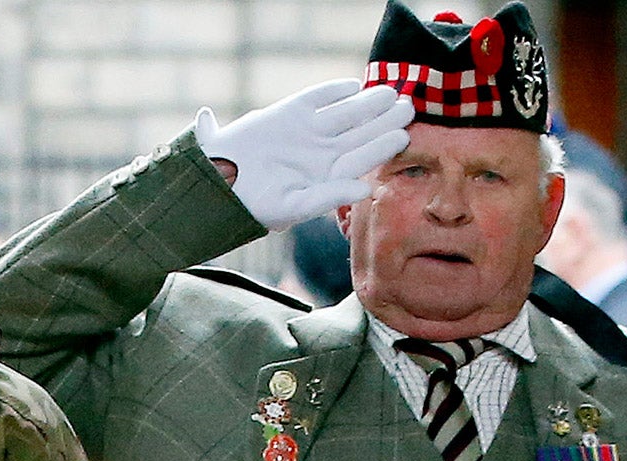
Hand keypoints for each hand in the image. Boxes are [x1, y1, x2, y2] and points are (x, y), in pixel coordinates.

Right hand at [192, 79, 411, 230]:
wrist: (219, 184)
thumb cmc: (254, 205)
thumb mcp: (293, 207)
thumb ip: (329, 197)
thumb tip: (365, 190)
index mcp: (326, 176)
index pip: (361, 157)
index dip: (382, 145)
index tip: (403, 134)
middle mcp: (321, 152)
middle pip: (360, 132)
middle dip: (383, 120)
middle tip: (407, 107)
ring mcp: (307, 131)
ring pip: (346, 113)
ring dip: (367, 103)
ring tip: (390, 94)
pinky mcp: (290, 113)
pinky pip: (318, 98)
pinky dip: (334, 91)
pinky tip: (353, 86)